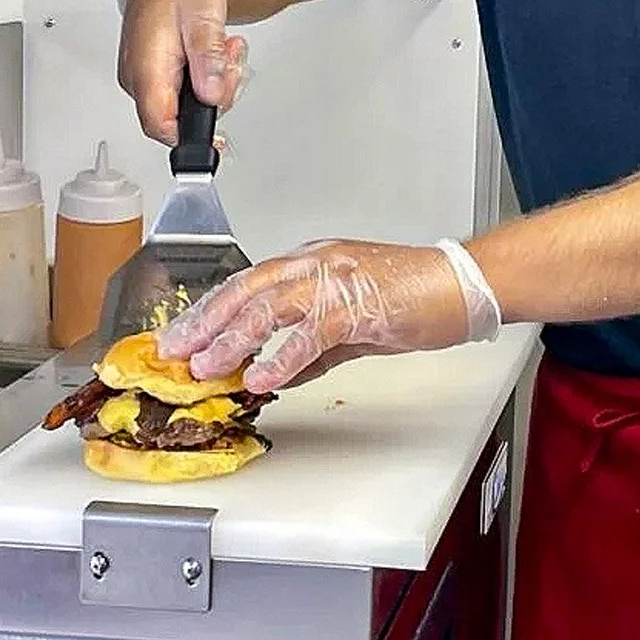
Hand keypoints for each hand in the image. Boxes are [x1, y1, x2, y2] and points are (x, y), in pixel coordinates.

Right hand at [117, 0, 249, 144]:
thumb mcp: (203, 17)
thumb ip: (208, 59)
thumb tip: (211, 94)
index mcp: (145, 67)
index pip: (160, 123)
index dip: (189, 136)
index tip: (216, 136)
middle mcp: (139, 79)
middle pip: (179, 119)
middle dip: (216, 97)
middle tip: (230, 64)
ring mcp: (146, 80)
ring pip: (186, 108)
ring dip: (216, 85)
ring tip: (225, 52)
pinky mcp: (156, 78)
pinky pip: (185, 95)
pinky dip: (207, 80)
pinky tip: (214, 57)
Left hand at [156, 239, 503, 392]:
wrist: (463, 284)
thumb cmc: (418, 297)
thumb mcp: (353, 325)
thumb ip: (314, 347)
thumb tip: (280, 372)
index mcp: (313, 262)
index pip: (248, 283)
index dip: (211, 310)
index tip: (183, 336)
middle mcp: (317, 263)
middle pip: (246, 288)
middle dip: (205, 322)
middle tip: (175, 351)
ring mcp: (336, 280)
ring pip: (269, 306)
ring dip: (233, 339)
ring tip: (207, 367)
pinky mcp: (358, 303)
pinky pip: (311, 331)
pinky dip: (283, 355)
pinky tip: (263, 377)